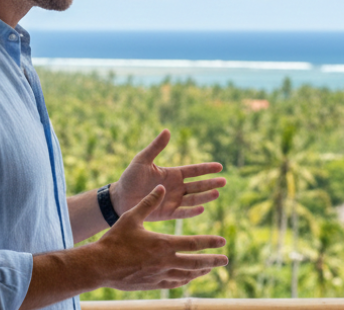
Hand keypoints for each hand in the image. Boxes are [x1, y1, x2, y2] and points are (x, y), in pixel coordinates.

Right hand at [95, 185, 228, 290]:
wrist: (99, 266)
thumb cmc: (115, 240)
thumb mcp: (131, 217)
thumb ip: (149, 202)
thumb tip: (161, 185)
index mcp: (163, 244)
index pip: (193, 243)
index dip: (210, 242)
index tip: (223, 241)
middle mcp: (165, 261)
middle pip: (195, 263)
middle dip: (212, 261)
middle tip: (225, 260)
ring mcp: (159, 275)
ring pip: (186, 275)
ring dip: (200, 271)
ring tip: (209, 268)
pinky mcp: (152, 284)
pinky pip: (173, 283)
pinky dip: (184, 279)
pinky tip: (188, 277)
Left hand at [111, 129, 225, 220]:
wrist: (119, 197)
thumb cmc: (130, 177)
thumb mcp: (142, 160)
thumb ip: (156, 147)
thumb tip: (167, 131)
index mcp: (173, 174)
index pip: (194, 171)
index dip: (206, 169)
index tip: (220, 167)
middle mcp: (176, 187)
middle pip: (198, 185)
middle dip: (211, 183)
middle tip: (224, 181)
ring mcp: (173, 201)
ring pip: (193, 199)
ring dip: (205, 197)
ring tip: (216, 193)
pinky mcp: (167, 213)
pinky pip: (182, 212)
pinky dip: (191, 211)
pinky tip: (201, 209)